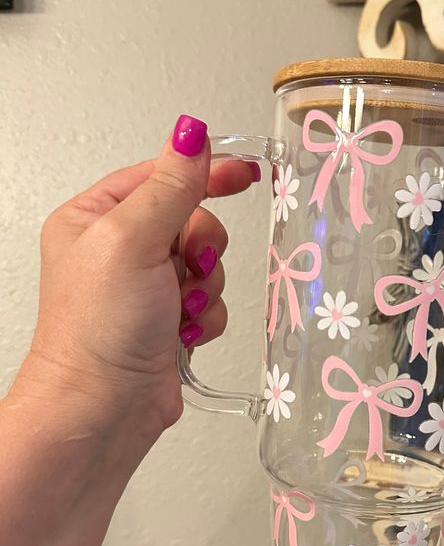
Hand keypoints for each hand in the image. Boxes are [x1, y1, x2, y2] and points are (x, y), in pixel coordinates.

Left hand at [11, 115, 259, 444]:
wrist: (103, 410)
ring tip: (178, 310)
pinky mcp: (168, 320)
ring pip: (208, 264)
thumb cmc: (97, 332)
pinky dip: (206, 318)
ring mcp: (146, 287)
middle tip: (187, 268)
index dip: (204, 172)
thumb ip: (170, 187)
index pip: (161, 176)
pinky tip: (183, 334)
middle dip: (200, 248)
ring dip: (205, 288)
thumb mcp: (132, 241)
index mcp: (96, 218)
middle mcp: (119, 250)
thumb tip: (191, 135)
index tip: (245, 172)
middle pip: (193, 221)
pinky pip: (212, 301)